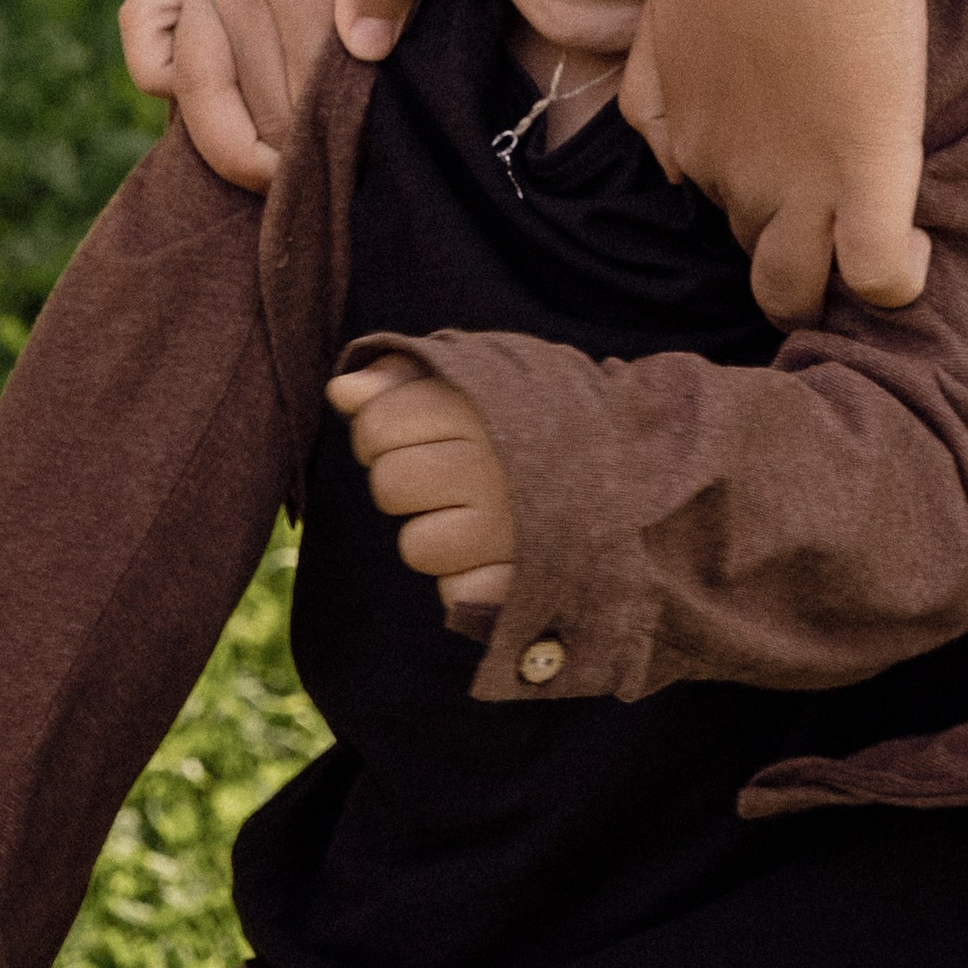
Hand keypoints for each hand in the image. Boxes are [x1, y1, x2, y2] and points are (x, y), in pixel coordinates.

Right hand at [121, 0, 431, 186]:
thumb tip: (361, 54)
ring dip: (224, 137)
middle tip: (318, 209)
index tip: (348, 193)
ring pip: (193, 84)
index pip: (301, 94)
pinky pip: (143, 25)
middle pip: (249, 102)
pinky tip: (185, 92)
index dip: (322, 154)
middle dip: (281, 161)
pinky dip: (154, 65)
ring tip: (265, 176)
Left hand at [329, 355, 516, 610]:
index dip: (380, 428)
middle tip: (447, 474)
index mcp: (483, 407)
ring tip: (477, 513)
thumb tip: (340, 391)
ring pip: (414, 544)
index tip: (413, 432)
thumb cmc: (533, 419)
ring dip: (435, 533)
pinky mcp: (517, 581)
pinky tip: (494, 552)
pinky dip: (466, 578)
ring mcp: (507, 528)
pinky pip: (451, 591)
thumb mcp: (480, 377)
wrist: (627, 469)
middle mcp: (494, 466)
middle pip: (388, 483)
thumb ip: (406, 378)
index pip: (377, 423)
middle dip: (404, 478)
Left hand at [621, 0, 929, 327]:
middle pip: (753, 248)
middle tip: (838, 198)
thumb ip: (656, 91)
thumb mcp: (667, 16)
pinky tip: (916, 251)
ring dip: (828, 281)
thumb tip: (670, 166)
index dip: (761, 191)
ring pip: (795, 288)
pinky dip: (896, 279)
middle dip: (788, 238)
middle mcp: (729, 177)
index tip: (799, 162)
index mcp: (688, 137)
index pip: (717, 203)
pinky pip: (878, 273)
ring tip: (872, 249)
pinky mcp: (865, 178)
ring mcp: (795, 186)